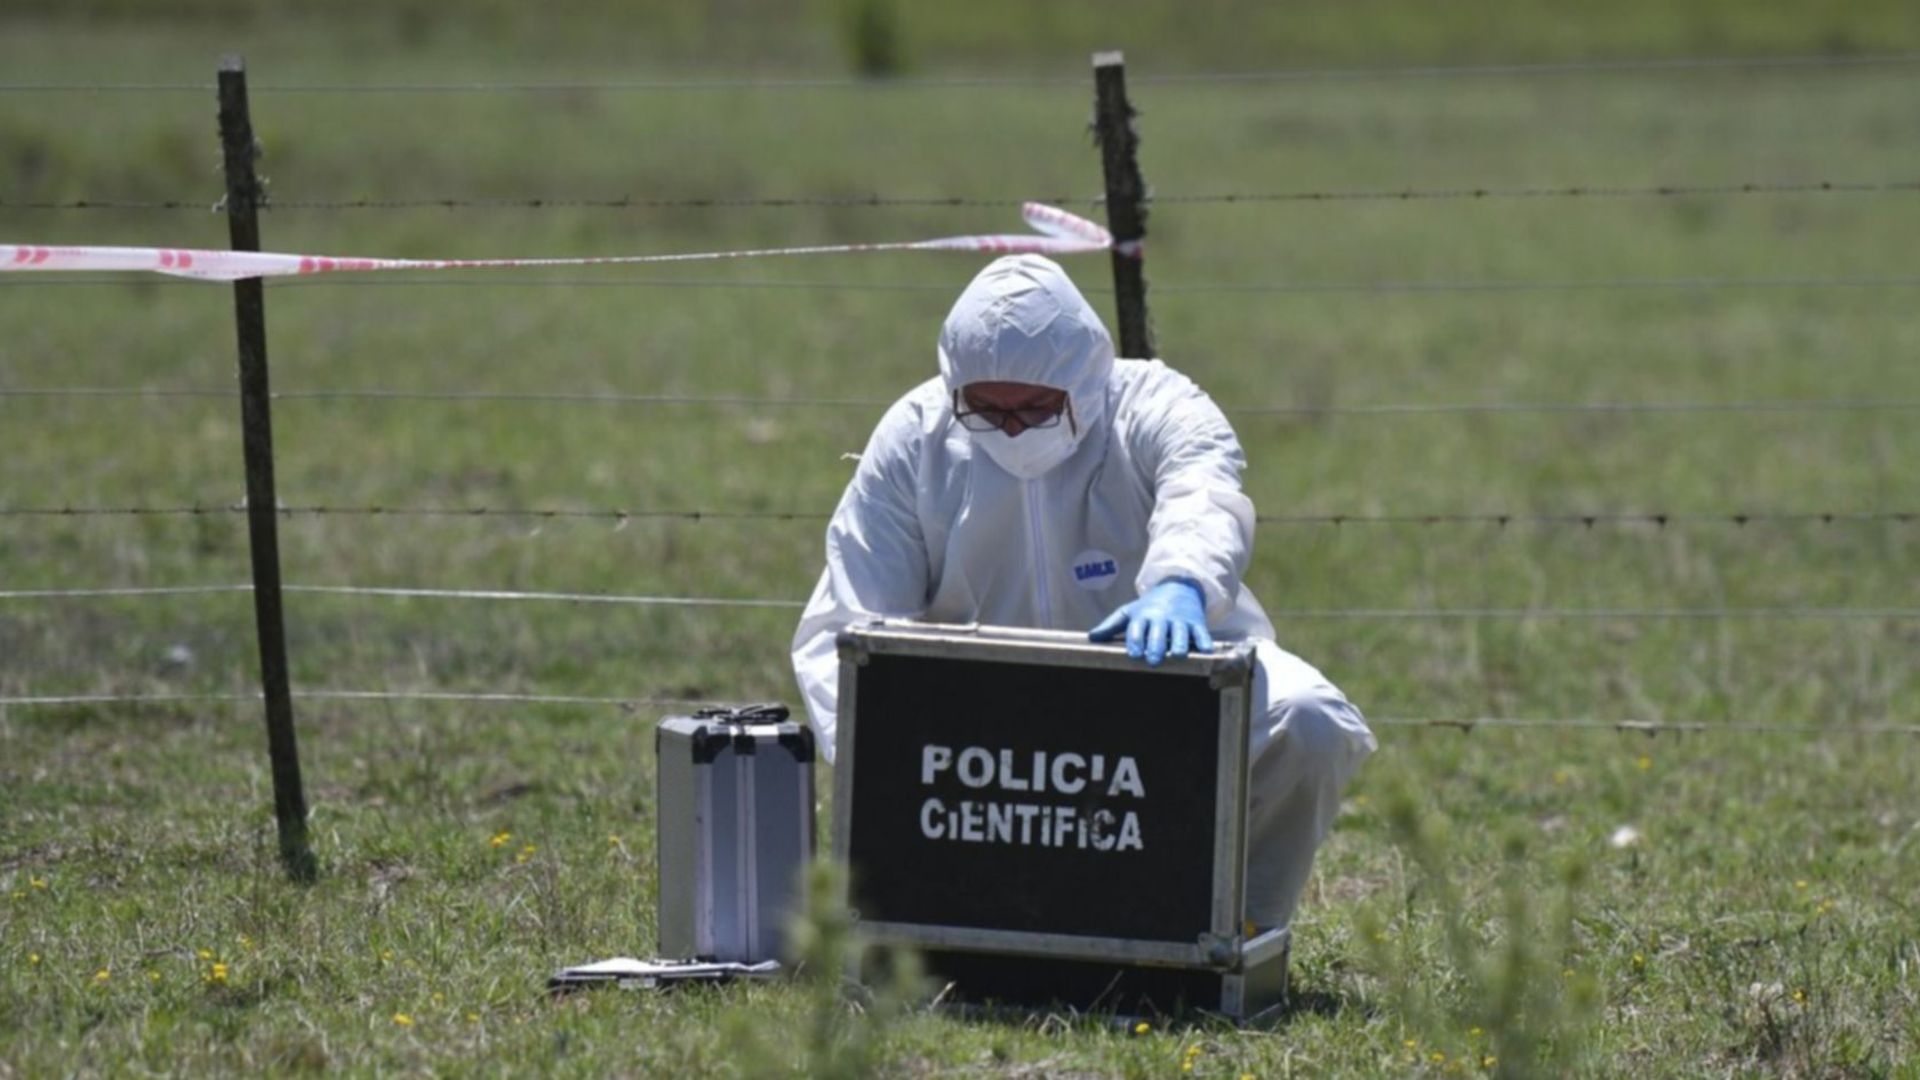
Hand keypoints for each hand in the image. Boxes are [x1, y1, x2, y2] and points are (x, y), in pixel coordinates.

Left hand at [1088, 578, 1212, 665]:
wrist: (1178, 587)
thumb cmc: (1149, 607)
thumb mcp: (1130, 612)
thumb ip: (1111, 625)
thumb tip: (1091, 637)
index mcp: (1144, 616)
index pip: (1137, 630)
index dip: (1136, 642)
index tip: (1134, 655)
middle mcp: (1162, 618)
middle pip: (1158, 634)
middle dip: (1156, 646)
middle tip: (1153, 660)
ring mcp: (1181, 620)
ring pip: (1181, 634)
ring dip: (1179, 644)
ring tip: (1177, 655)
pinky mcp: (1197, 623)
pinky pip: (1202, 633)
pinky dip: (1204, 642)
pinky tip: (1205, 651)